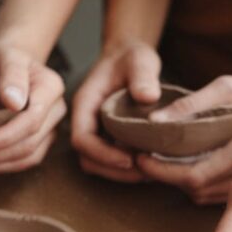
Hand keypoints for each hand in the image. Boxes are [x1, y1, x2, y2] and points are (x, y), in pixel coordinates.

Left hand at [0, 42, 65, 173]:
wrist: (6, 67)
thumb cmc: (3, 59)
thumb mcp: (4, 57)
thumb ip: (11, 75)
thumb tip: (15, 102)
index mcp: (51, 88)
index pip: (32, 120)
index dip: (5, 137)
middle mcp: (56, 112)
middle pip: (28, 143)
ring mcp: (49, 130)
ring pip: (25, 157)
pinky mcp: (39, 143)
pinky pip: (20, 161)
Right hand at [71, 38, 161, 181]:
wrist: (130, 58)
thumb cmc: (131, 57)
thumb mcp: (140, 60)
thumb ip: (143, 76)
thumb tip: (148, 97)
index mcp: (85, 104)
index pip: (82, 139)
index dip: (103, 155)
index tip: (129, 160)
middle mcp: (86, 122)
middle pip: (88, 159)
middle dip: (114, 171)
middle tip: (145, 172)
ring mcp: (96, 132)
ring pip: (98, 164)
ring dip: (121, 174)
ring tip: (150, 171)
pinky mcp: (108, 139)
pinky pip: (111, 161)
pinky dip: (128, 168)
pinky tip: (150, 164)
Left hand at [135, 75, 231, 203]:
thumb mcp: (227, 88)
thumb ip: (190, 105)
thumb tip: (153, 123)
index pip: (194, 174)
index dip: (162, 171)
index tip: (140, 157)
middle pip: (195, 190)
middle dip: (165, 176)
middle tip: (143, 158)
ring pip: (201, 196)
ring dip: (178, 182)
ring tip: (160, 161)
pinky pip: (212, 195)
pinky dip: (194, 184)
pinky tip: (184, 166)